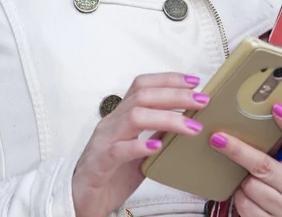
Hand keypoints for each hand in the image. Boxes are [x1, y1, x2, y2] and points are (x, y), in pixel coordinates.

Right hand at [72, 72, 208, 216]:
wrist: (80, 201)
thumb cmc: (111, 175)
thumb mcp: (139, 151)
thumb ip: (156, 134)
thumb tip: (186, 122)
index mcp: (120, 116)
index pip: (142, 86)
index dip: (168, 79)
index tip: (194, 82)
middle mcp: (111, 122)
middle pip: (142, 96)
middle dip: (175, 95)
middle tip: (202, 101)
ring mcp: (104, 141)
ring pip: (134, 117)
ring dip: (166, 118)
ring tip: (190, 126)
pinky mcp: (99, 164)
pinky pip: (118, 150)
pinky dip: (139, 146)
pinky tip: (157, 146)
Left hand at [210, 104, 281, 216]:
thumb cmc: (278, 180)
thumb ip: (273, 142)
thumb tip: (247, 111)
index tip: (276, 107)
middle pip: (264, 165)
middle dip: (238, 151)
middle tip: (217, 138)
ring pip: (251, 187)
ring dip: (241, 181)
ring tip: (246, 179)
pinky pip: (246, 206)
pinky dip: (241, 198)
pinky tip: (247, 196)